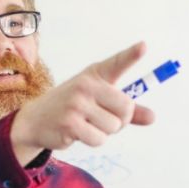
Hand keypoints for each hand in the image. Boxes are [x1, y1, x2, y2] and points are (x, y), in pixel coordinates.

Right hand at [10, 42, 155, 165]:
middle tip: (102, 118)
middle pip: (126, 109)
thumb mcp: (100, 102)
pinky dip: (94, 140)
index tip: (144, 46)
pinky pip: (99, 139)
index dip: (131, 55)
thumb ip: (126, 109)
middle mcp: (86, 85)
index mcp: (95, 75)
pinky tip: (78, 132)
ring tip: (86, 124)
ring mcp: (76, 103)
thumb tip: (152, 117)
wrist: (36, 119)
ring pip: (114, 127)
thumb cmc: (74, 108)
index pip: (117, 63)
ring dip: (105, 132)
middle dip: (121, 120)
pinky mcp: (69, 123)